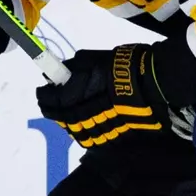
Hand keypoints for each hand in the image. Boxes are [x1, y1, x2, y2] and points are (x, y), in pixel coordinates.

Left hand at [36, 44, 184, 148]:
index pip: (51, 100)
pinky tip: (83, 125)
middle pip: (62, 118)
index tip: (42, 91)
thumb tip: (63, 70)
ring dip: (67, 123)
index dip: (44, 96)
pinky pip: (93, 137)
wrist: (153, 82)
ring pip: (76, 130)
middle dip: (53, 111)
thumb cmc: (123, 67)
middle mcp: (84, 114)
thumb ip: (76, 65)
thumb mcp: (95, 58)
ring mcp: (98, 127)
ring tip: (65, 115)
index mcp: (76, 95)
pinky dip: (84, 131)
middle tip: (49, 104)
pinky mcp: (112, 134)